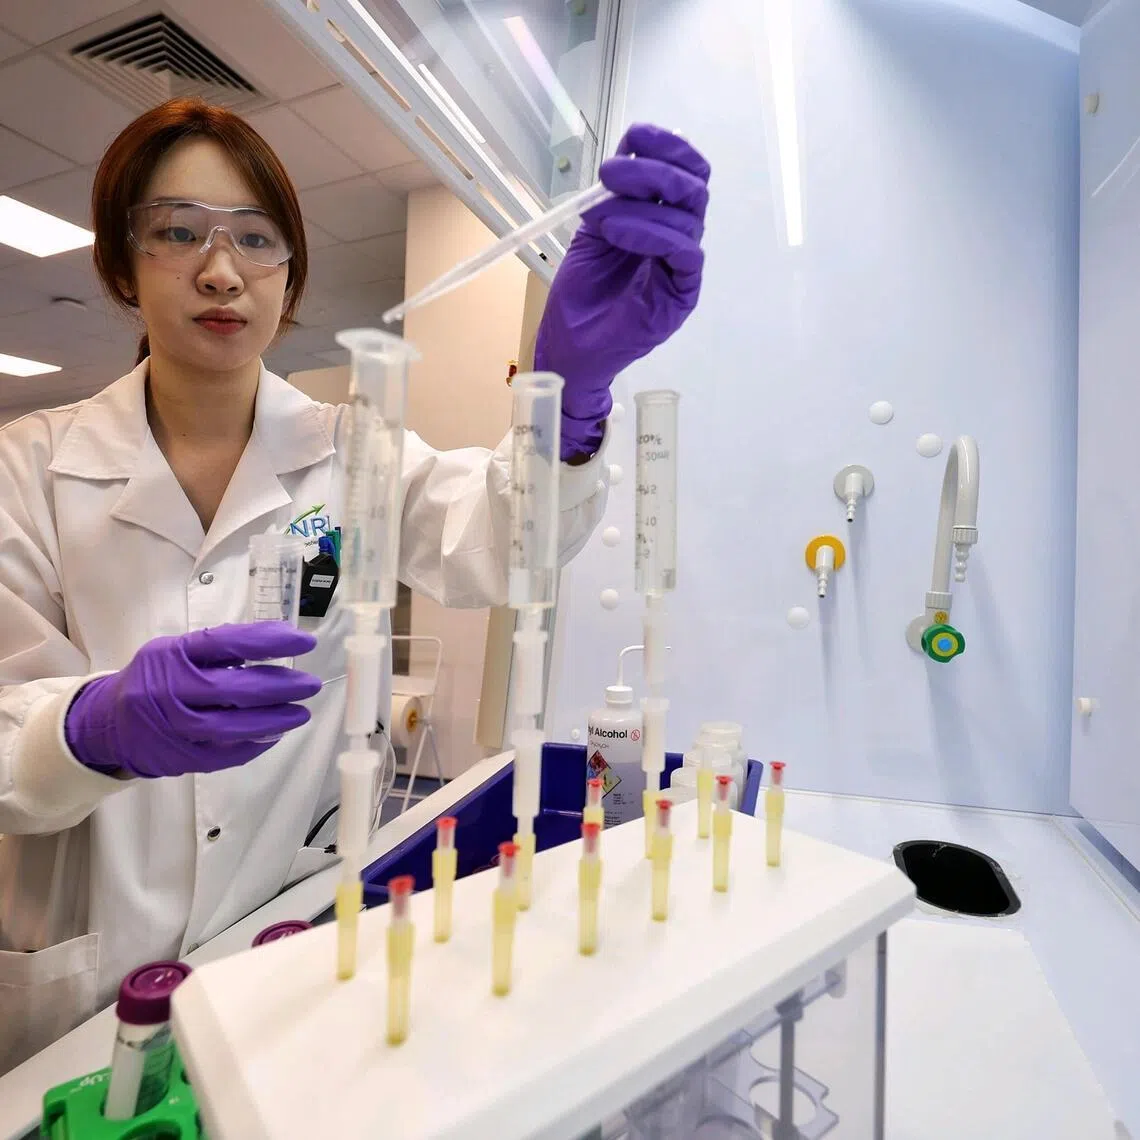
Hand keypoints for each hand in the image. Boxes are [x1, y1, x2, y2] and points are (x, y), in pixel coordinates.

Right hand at [65, 622, 320, 778]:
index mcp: (174, 654)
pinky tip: (274, 735)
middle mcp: (172, 689)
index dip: (269, 641)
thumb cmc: (155, 678)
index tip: (304, 641)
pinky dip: (254, 745)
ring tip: (301, 713)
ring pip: (233, 726)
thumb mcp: (177, 651)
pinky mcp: (179, 757)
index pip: (228, 643)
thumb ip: (219, 648)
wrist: (108, 723)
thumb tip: (277, 641)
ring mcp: (174, 727)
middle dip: (280, 686)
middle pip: (236, 688)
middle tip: (310, 684)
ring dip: (274, 720)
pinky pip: (225, 754)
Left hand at [535, 124, 710, 459]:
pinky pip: (685, 253)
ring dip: (643, 204)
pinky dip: (653, 234)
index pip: (684, 171)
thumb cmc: (580, 295)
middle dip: (653, 169)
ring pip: (689, 216)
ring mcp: (682, 267)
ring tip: (602, 217)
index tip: (635, 135)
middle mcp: (678, 238)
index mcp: (660, 218)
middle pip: (693, 186)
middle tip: (610, 174)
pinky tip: (620, 234)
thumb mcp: (592, 234)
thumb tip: (623, 156)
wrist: (571, 347)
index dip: (668, 146)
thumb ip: (611, 198)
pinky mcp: (682, 294)